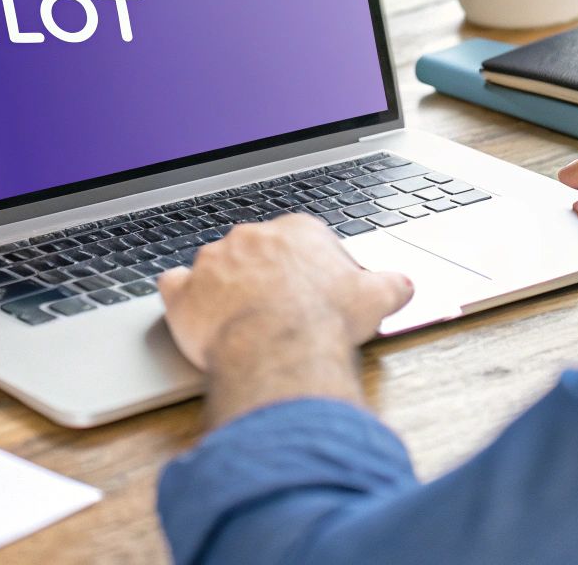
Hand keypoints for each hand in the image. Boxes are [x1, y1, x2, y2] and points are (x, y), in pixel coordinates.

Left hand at [159, 215, 413, 421]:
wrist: (280, 346)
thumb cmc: (325, 319)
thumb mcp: (376, 298)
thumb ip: (390, 285)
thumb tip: (403, 284)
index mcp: (297, 230)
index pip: (303, 243)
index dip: (311, 272)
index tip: (316, 295)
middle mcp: (251, 236)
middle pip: (259, 253)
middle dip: (266, 278)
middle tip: (279, 311)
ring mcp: (212, 260)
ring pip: (216, 266)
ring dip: (225, 287)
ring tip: (240, 319)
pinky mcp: (183, 291)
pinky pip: (175, 285)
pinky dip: (182, 297)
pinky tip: (193, 313)